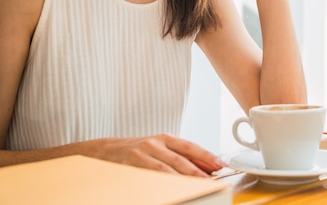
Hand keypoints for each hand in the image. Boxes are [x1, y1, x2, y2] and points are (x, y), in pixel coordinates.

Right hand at [88, 133, 225, 176]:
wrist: (104, 150)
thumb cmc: (136, 150)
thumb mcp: (159, 148)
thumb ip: (180, 157)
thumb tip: (206, 167)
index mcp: (164, 138)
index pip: (190, 147)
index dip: (206, 156)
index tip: (220, 164)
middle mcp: (153, 144)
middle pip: (179, 160)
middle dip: (197, 172)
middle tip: (211, 181)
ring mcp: (140, 155)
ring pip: (165, 171)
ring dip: (182, 181)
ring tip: (196, 187)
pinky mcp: (129, 167)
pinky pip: (148, 179)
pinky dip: (161, 186)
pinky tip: (172, 192)